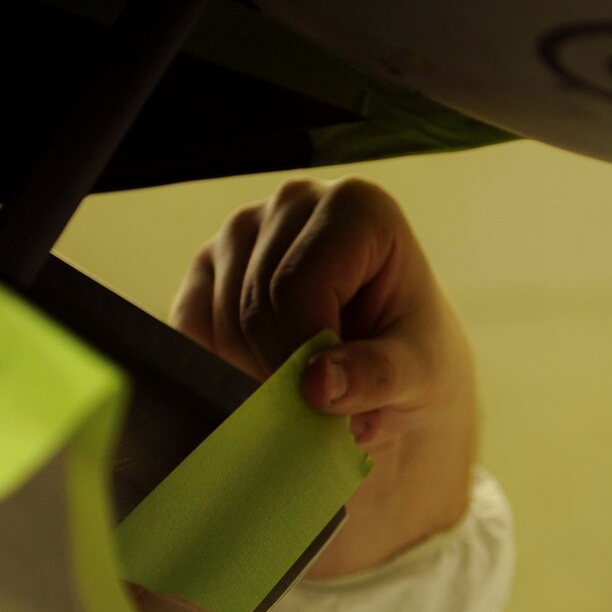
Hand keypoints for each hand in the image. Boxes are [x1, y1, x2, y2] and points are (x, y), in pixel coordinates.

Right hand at [170, 178, 476, 575]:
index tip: (321, 402)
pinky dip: (218, 364)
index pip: (297, 284)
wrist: (398, 367)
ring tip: (300, 390)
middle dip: (278, 368)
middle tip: (312, 411)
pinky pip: (189, 325)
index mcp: (357, 206)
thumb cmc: (418, 358)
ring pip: (219, 315)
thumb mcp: (422, 374)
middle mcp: (296, 201)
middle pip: (254, 299)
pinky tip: (263, 374)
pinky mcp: (209, 264)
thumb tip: (319, 385)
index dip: (300, 351)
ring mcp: (246, 228)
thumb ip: (379, 376)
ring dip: (250, 370)